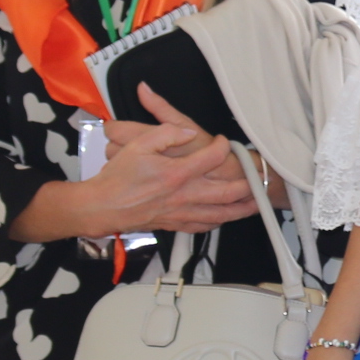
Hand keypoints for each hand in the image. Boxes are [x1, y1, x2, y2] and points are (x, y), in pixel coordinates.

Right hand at [103, 84, 262, 235]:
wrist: (102, 207)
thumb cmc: (117, 178)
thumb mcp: (139, 145)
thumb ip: (166, 133)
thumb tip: (187, 132)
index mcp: (177, 173)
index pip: (212, 157)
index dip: (222, 146)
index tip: (223, 141)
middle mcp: (184, 195)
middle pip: (228, 192)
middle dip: (248, 184)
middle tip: (258, 177)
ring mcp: (181, 213)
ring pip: (221, 213)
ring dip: (242, 208)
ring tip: (256, 203)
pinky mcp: (175, 225)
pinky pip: (204, 227)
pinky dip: (219, 222)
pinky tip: (224, 217)